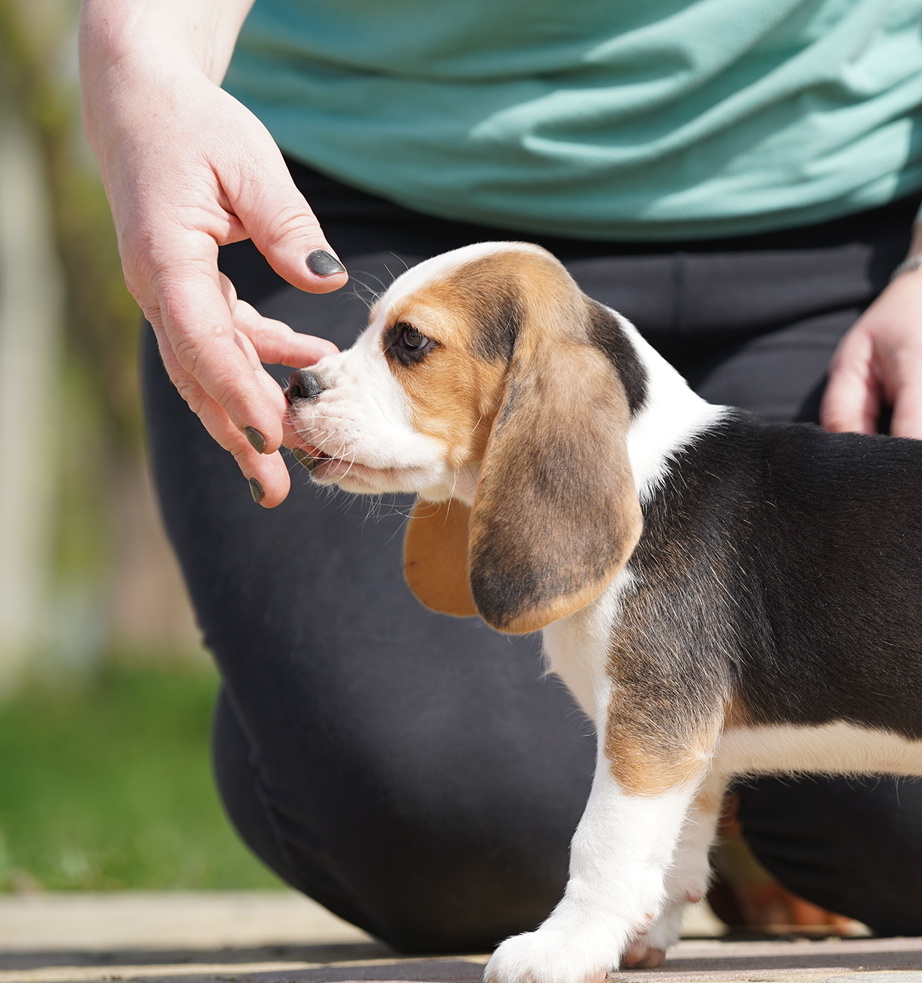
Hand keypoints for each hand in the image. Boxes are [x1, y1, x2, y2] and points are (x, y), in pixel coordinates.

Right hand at [83, 54, 346, 506]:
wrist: (142, 104)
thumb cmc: (194, 126)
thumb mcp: (249, 165)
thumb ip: (288, 225)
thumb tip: (327, 281)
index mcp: (166, 260)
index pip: (204, 342)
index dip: (239, 393)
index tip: (273, 434)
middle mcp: (159, 287)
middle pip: (201, 376)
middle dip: (240, 433)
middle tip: (279, 487)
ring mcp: (169, 293)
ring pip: (209, 368)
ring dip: (250, 411)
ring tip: (297, 454)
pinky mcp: (186, 289)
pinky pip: (221, 341)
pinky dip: (261, 362)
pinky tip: (307, 367)